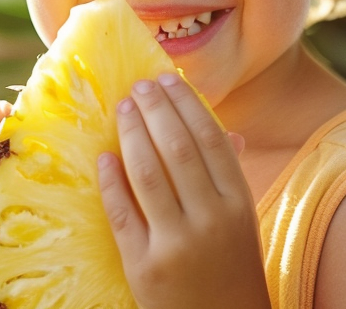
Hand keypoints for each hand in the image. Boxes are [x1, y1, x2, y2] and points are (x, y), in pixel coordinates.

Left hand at [97, 73, 271, 308]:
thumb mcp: (241, 221)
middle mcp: (212, 219)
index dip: (186, 103)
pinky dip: (112, 181)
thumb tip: (224, 126)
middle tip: (137, 86)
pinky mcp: (145, 266)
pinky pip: (122, 214)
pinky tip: (104, 157)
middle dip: (155, 110)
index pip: (210, 138)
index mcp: (238, 202)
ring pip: (148, 174)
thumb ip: (227, 175)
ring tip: (122, 109)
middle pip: (178, 148)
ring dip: (132, 134)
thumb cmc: (230, 266)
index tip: (165, 79)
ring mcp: (178, 243)